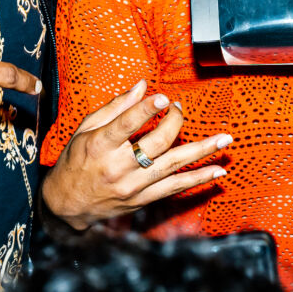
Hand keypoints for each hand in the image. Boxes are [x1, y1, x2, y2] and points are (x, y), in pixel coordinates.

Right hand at [42, 80, 231, 230]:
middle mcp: (118, 167)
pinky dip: (198, 179)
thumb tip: (142, 87)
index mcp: (100, 145)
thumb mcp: (86, 129)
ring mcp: (133, 186)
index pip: (127, 124)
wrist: (67, 204)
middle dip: (175, 122)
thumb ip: (116, 107)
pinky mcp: (142, 200)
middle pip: (156, 143)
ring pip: (173, 166)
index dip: (146, 110)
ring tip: (225, 140)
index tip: (164, 97)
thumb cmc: (75, 161)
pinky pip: (175, 188)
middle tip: (179, 108)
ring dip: (202, 152)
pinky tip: (217, 171)